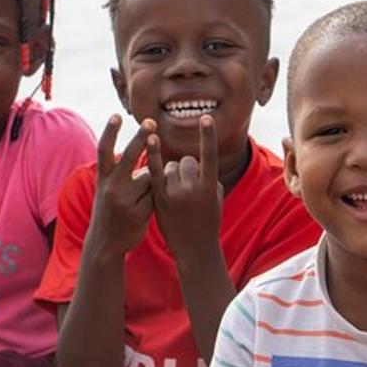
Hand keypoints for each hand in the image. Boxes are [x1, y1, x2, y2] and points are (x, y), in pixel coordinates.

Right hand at [88, 115, 156, 259]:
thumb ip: (121, 173)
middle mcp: (111, 188)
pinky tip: (144, 210)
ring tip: (140, 200)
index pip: (105, 151)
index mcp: (103, 180)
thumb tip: (146, 152)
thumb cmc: (112, 210)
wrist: (106, 244)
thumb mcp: (108, 190)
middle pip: (129, 157)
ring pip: (150, 178)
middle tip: (151, 121)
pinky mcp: (139, 212)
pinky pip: (156, 195)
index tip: (116, 115)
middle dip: (141, 138)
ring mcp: (125, 200)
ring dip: (152, 184)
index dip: (110, 132)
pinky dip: (156, 198)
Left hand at [147, 115, 222, 258]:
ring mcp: (173, 194)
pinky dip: (153, 155)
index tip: (206, 117)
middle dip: (188, 168)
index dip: (208, 136)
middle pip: (187, 161)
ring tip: (178, 196)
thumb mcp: (216, 199)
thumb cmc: (209, 222)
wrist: (194, 248)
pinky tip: (149, 138)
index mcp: (210, 187)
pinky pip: (154, 172)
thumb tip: (196, 161)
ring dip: (173, 174)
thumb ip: (208, 177)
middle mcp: (191, 189)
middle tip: (190, 188)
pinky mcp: (159, 199)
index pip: (209, 156)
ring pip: (171, 167)